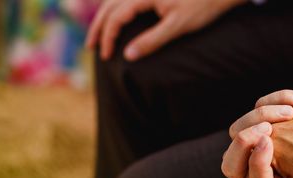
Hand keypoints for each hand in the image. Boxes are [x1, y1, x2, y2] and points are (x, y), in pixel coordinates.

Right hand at [87, 0, 244, 60]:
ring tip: (98, 35)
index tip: (107, 56)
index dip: (108, 37)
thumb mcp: (178, 27)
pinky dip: (113, 9)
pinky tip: (114, 19)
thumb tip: (129, 56)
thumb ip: (153, 40)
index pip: (116, 16)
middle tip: (92, 48)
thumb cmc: (201, 8)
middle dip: (98, 28)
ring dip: (103, 17)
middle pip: (109, 6)